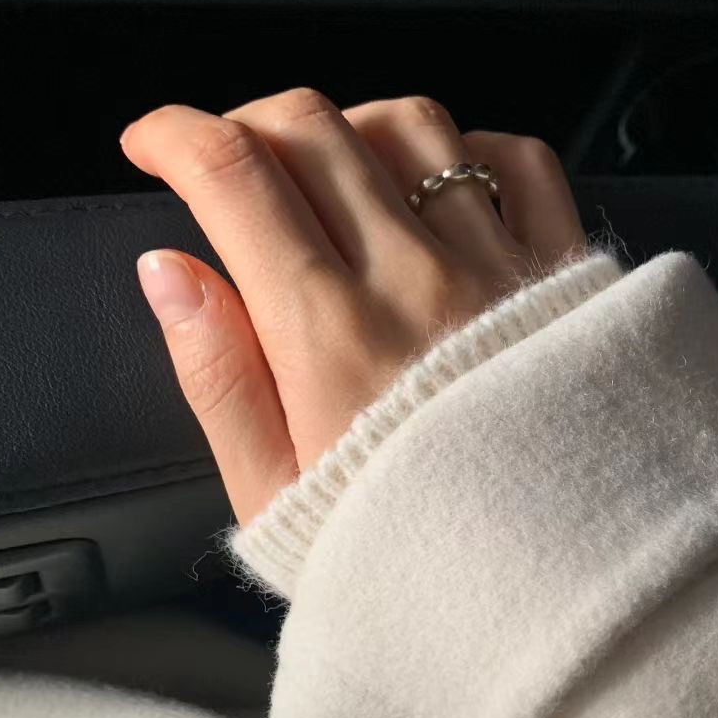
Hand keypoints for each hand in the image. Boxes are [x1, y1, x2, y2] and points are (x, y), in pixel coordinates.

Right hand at [120, 89, 585, 525]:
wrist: (555, 595)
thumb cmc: (414, 557)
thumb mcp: (277, 496)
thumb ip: (217, 376)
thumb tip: (169, 273)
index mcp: (329, 335)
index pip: (233, 176)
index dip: (173, 137)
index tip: (152, 145)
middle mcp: (415, 281)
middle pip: (315, 128)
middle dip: (248, 122)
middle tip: (231, 161)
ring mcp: (499, 268)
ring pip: (412, 126)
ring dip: (351, 127)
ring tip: (331, 173)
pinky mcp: (565, 276)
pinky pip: (517, 161)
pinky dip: (464, 151)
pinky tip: (436, 186)